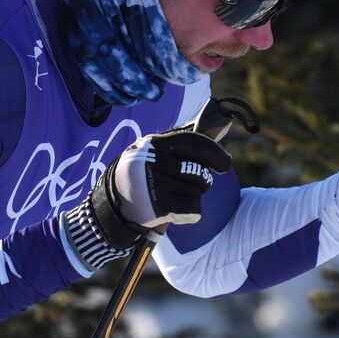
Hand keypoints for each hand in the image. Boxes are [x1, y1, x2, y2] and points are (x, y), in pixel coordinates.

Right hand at [64, 129, 231, 264]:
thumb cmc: (144, 173)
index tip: (225, 165)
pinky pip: (193, 209)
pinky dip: (189, 214)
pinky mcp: (157, 206)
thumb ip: (189, 140)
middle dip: (201, 180)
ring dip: (193, 196)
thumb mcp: (159, 151)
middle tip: (192, 184)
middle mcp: (153, 160)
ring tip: (174, 195)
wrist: (113, 204)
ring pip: (197, 191)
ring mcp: (154, 183)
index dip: (215, 154)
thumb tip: (223, 123)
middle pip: (200, 171)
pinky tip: (174, 210)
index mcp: (155, 143)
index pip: (196, 143)